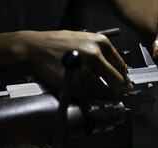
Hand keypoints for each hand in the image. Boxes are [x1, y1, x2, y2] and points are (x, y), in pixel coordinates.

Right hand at [18, 30, 132, 98]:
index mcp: (100, 42)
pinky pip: (88, 96)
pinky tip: (81, 89)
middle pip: (116, 80)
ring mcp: (84, 69)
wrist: (33, 48)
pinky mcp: (73, 83)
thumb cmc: (57, 44)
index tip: (123, 84)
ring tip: (93, 89)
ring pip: (104, 91)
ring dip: (101, 94)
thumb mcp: (84, 40)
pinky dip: (86, 96)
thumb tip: (120, 71)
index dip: (123, 77)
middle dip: (115, 88)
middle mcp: (94, 54)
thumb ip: (102, 54)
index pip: (121, 65)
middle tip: (111, 91)